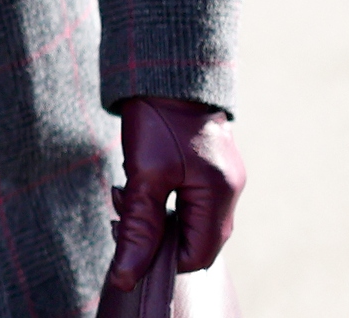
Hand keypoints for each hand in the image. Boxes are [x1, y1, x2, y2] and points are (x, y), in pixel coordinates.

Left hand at [107, 96, 242, 290]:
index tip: (126, 241)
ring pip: (188, 220)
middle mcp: (228, 191)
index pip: (195, 256)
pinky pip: (188, 200)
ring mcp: (222, 179)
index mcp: (219, 196)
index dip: (159, 259)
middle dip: (152, 235)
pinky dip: (161, 200)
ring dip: (153, 216)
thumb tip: (127, 276)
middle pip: (192, 240)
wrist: (165, 71)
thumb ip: (139, 228)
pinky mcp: (209, 168)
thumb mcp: (144, 175)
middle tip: (120, 212)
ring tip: (125, 194)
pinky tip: (136, 184)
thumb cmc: (156, 120)